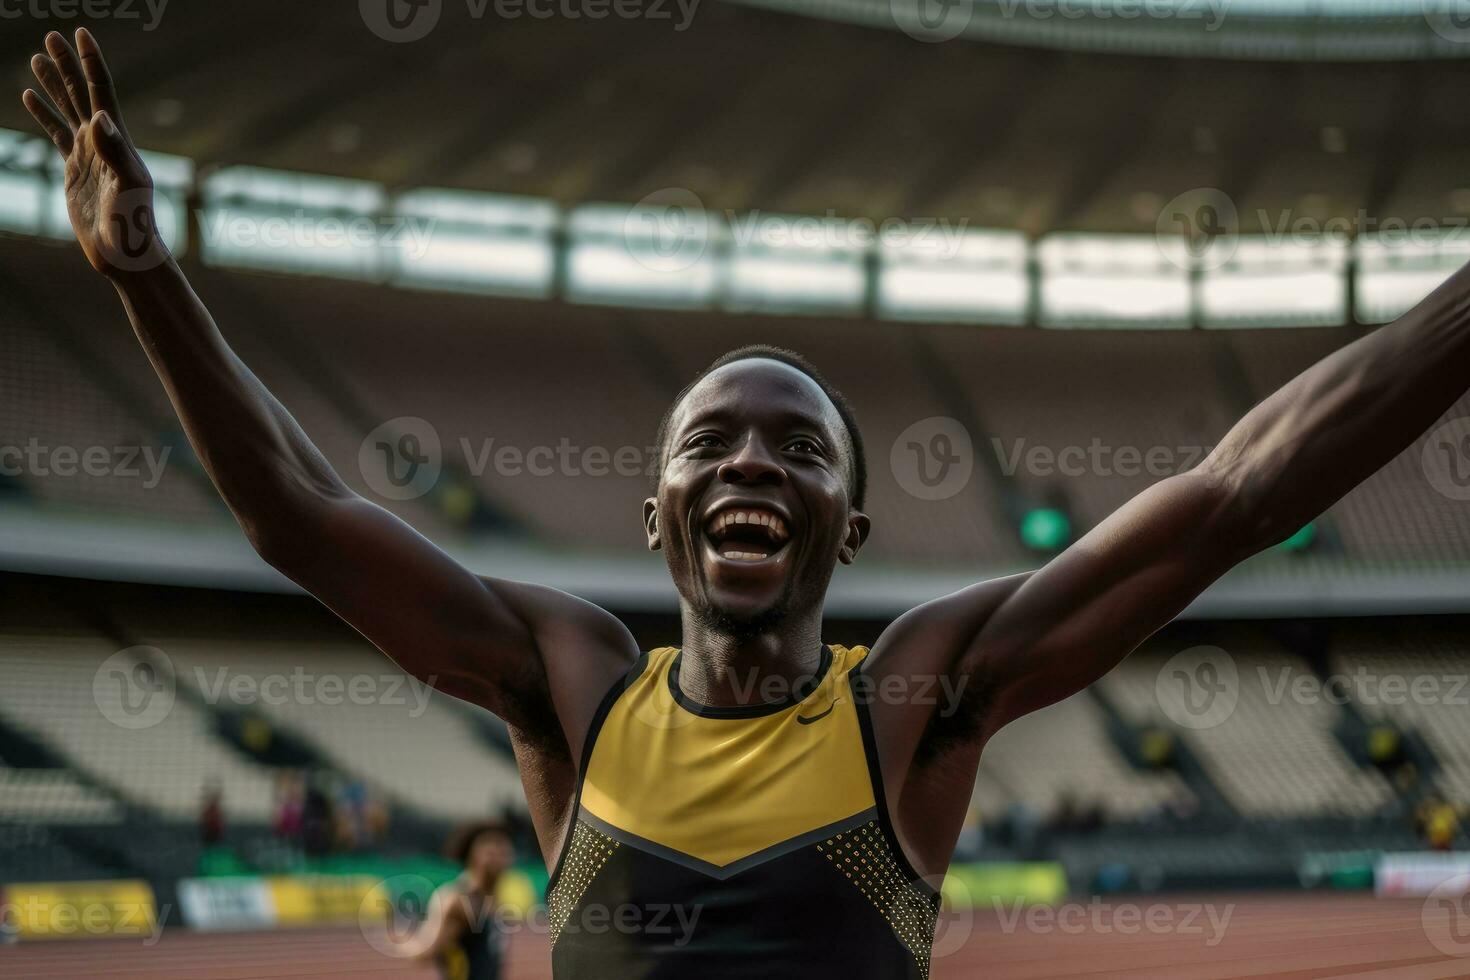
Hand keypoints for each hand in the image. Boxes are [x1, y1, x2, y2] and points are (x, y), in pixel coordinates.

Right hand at [22, 29, 164, 276]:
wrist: (125, 253)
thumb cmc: (133, 222)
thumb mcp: (127, 185)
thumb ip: (114, 151)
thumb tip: (98, 116)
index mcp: (116, 140)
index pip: (101, 92)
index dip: (91, 62)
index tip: (80, 33)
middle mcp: (103, 141)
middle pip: (81, 93)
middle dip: (67, 64)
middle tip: (51, 36)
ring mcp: (88, 154)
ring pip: (66, 109)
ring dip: (53, 83)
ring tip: (38, 58)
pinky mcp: (75, 169)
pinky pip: (56, 133)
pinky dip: (44, 114)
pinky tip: (30, 97)